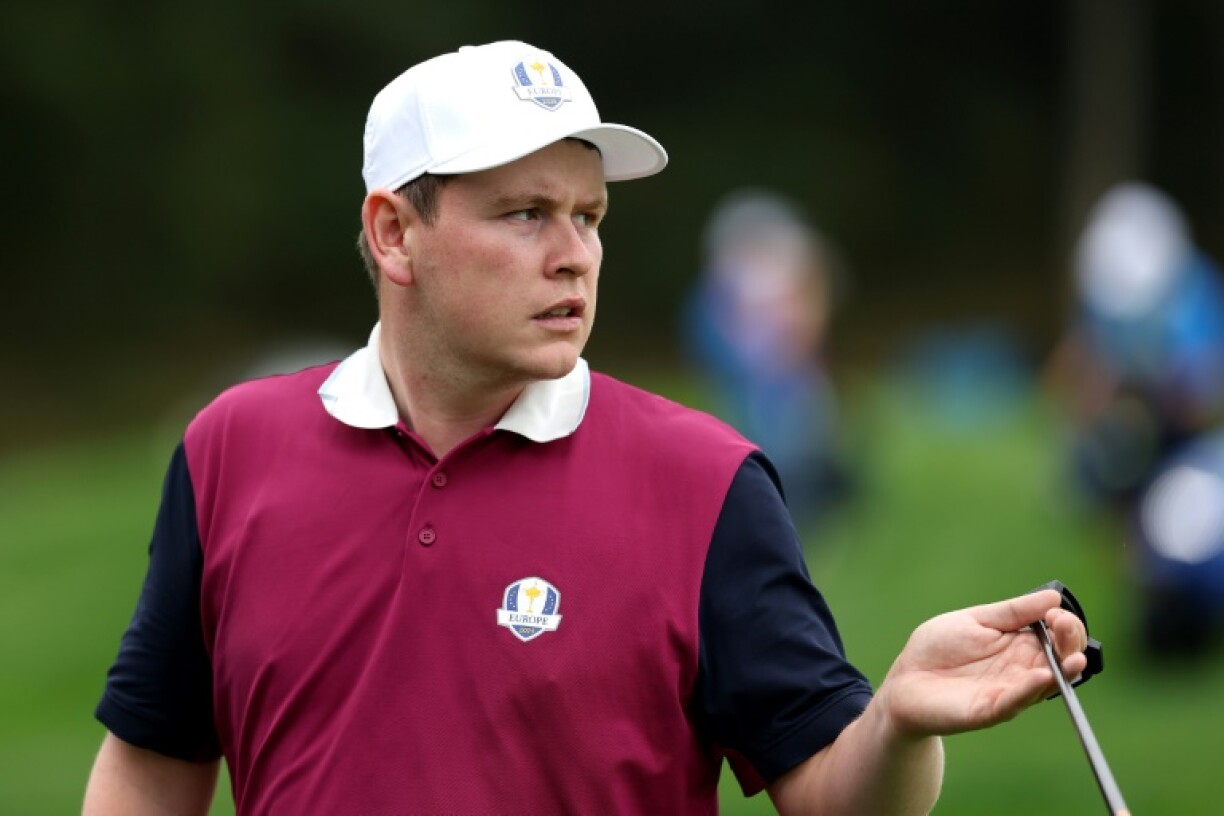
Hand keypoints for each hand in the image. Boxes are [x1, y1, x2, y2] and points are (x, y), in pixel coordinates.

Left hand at [877, 589, 1088, 737]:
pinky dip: (1030, 689)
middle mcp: (1022, 670)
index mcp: (1019, 645)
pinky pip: (1016, 701)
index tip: (1055, 612)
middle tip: (1062, 626)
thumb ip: (1012, 612)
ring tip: (1075, 658)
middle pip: (1062, 659)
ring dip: (1064, 671)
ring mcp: (1009, 691)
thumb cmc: (938, 649)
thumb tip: (1053, 597)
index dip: (1065, 624)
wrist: (906, 680)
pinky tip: (1043, 676)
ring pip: (1047, 684)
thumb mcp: (975, 620)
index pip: (1058, 636)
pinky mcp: (990, 709)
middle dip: (1071, 643)